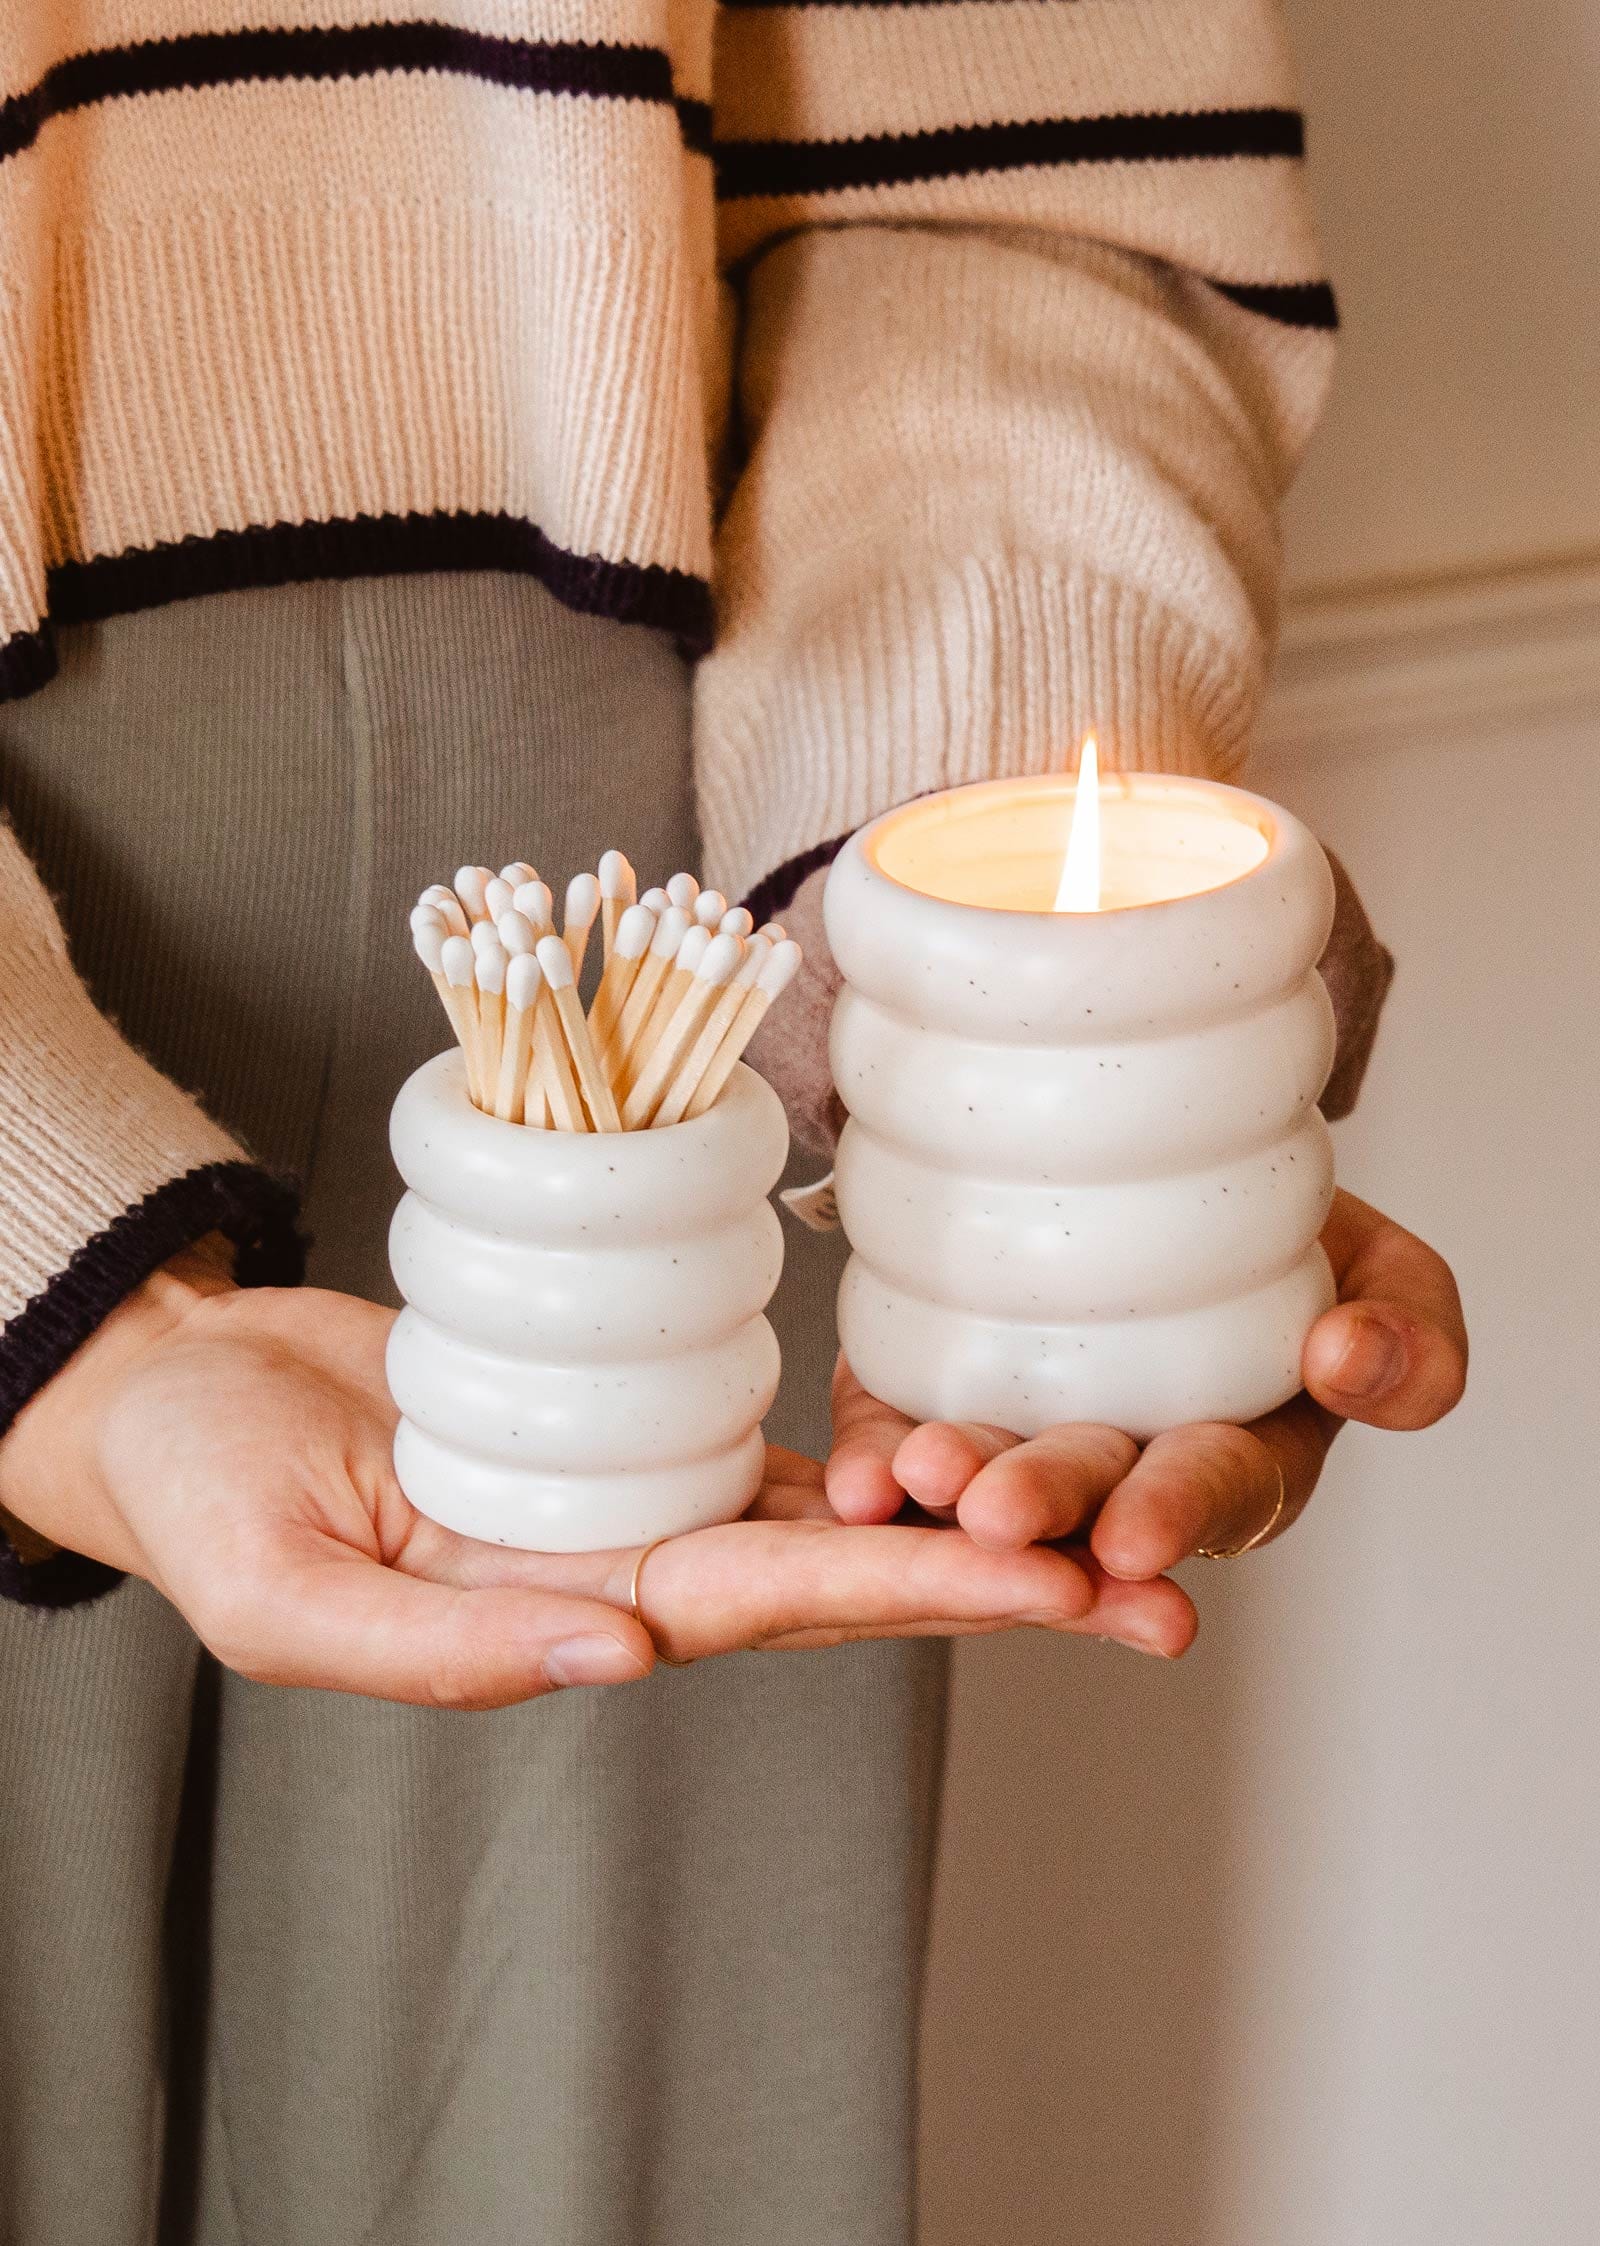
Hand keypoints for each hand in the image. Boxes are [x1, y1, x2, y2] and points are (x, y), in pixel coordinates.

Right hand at [0, 1257, 1118, 1706]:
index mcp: (568, 1613)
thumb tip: (623, 1663)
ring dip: (970, 1509)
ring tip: (1118, 1503)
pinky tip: (971, 1432)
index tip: (1060, 1587)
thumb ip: (441, 1652)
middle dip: (1005, 1580)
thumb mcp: (288, 1601)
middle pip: (851, 1570)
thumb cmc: (211, 1501)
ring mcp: (642, 1490)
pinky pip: (770, 1435)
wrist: (189, 1397)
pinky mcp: (632, 1418)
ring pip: (836, 1505)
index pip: (774, 1610)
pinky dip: (875, 1440)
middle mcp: (635, 1564)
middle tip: (1163, 1588)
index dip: (918, 1592)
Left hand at [826, 1190, 1465, 1627]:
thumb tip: (1349, 1358)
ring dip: (943, 1493)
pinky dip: (875, 1462)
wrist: (1188, 1175)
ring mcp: (1021, 1435)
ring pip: (981, 1479)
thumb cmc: (1300, 1245)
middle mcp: (1121, 1469)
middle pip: (1082, 1499)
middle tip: (996, 1514)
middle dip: (1042, 1510)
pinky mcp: (934, 1393)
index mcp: (1235, 1461)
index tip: (1139, 1538)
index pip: (1212, 1495)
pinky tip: (854, 1478)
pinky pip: (898, 1436)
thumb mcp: (1391, 1279)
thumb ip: (1409, 1342)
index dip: (1177, 1516)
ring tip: (912, 1480)